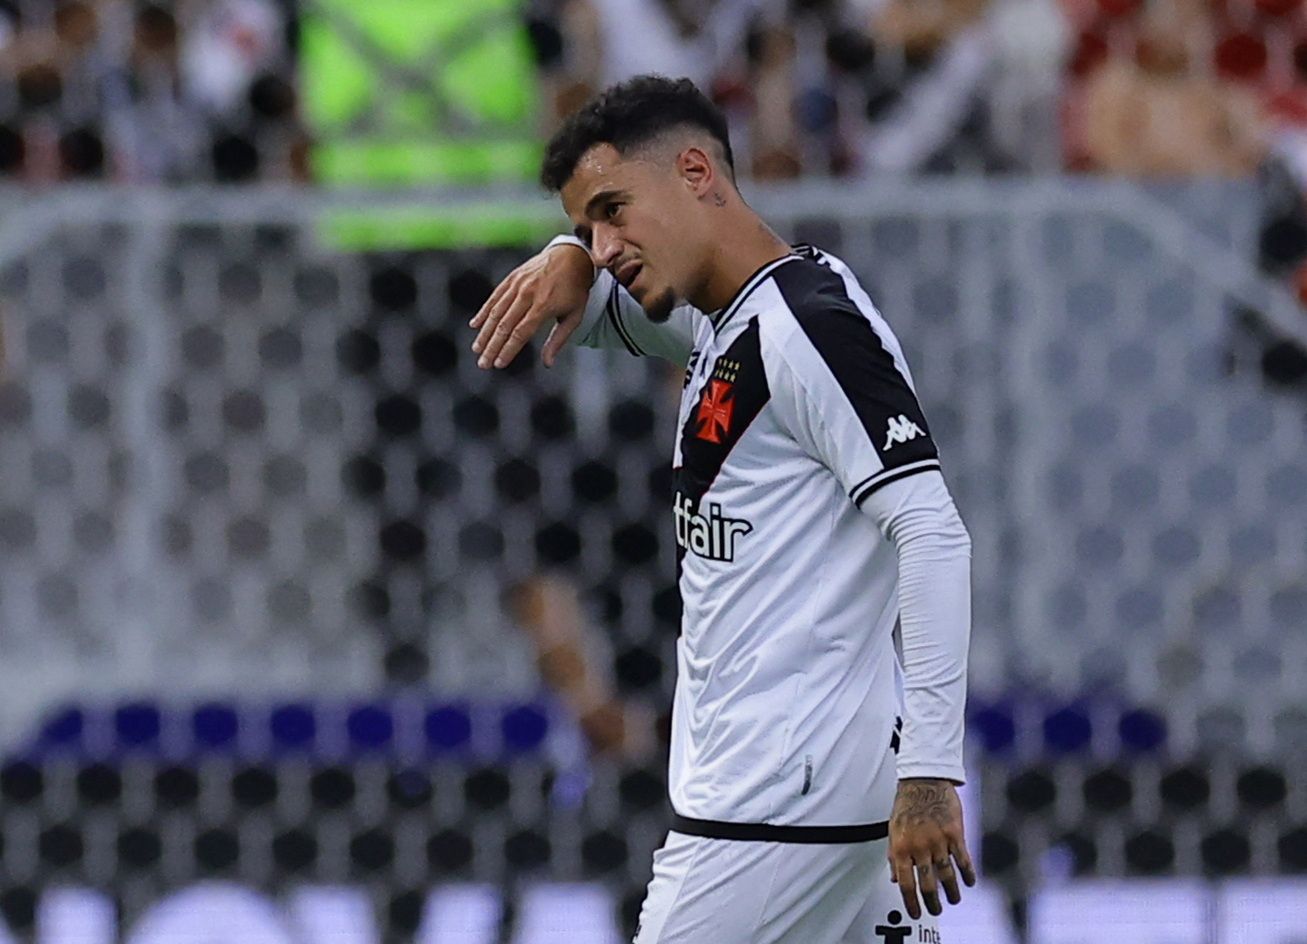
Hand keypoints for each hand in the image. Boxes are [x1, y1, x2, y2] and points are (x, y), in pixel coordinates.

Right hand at [470, 243, 593, 368]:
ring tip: (477, 349)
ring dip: (485, 333)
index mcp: (544, 305)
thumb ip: (558, 340)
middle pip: (505, 325)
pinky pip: (495, 296)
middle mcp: (528, 294)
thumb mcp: (574, 316)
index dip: (508, 350)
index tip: (499, 364)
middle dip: (492, 347)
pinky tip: (475, 325)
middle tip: (483, 364)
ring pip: (496, 312)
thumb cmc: (575, 289)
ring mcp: (518, 284)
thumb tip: (547, 363)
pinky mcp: (512, 277)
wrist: (572, 255)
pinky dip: (484, 311)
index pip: (521, 333)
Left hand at [888, 777, 975, 918]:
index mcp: (901, 847)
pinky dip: (967, 874)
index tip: (915, 912)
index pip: (905, 883)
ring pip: (946, 876)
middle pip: (927, 885)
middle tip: (935, 910)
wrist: (924, 780)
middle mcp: (919, 847)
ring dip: (951, 892)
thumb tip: (894, 878)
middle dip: (932, 902)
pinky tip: (969, 882)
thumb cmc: (907, 803)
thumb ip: (893, 855)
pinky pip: (963, 860)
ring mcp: (938, 841)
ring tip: (953, 900)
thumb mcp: (893, 830)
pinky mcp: (955, 834)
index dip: (910, 902)